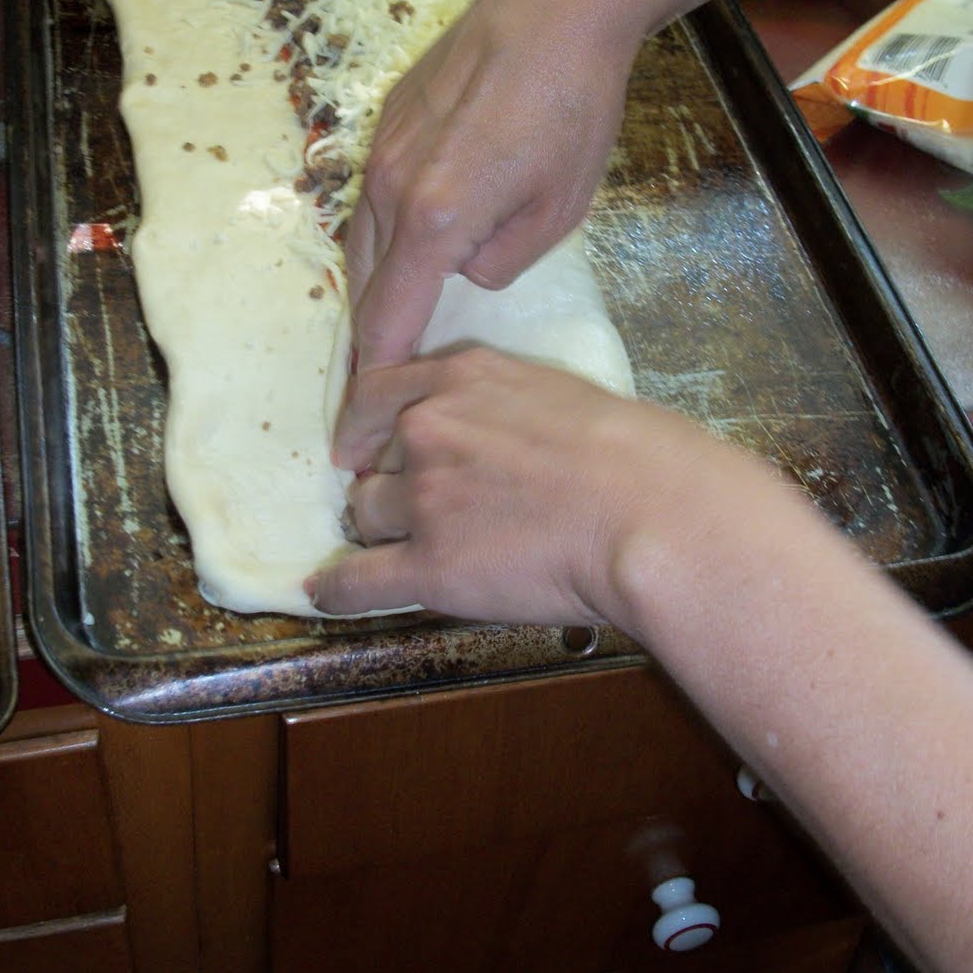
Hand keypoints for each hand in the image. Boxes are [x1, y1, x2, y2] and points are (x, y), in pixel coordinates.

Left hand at [310, 347, 711, 625]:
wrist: (649, 512)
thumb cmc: (635, 455)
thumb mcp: (556, 393)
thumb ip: (502, 408)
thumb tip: (495, 440)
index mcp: (460, 378)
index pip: (376, 392)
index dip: (364, 426)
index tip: (361, 446)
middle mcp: (428, 429)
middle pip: (375, 462)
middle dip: (393, 485)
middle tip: (432, 509)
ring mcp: (423, 499)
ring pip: (368, 517)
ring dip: (388, 532)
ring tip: (429, 548)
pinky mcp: (429, 567)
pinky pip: (357, 581)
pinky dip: (337, 590)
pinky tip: (322, 595)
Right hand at [342, 0, 647, 378]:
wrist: (556, 1)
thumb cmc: (572, 109)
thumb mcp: (557, 210)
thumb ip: (499, 261)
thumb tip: (462, 268)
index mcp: (432, 218)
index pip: (386, 318)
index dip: (373, 376)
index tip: (358, 422)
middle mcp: (389, 185)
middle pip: (363, 282)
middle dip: (367, 337)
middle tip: (371, 388)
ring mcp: (383, 147)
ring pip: (362, 237)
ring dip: (372, 284)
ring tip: (385, 324)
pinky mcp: (390, 118)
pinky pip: (375, 196)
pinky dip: (383, 233)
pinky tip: (407, 244)